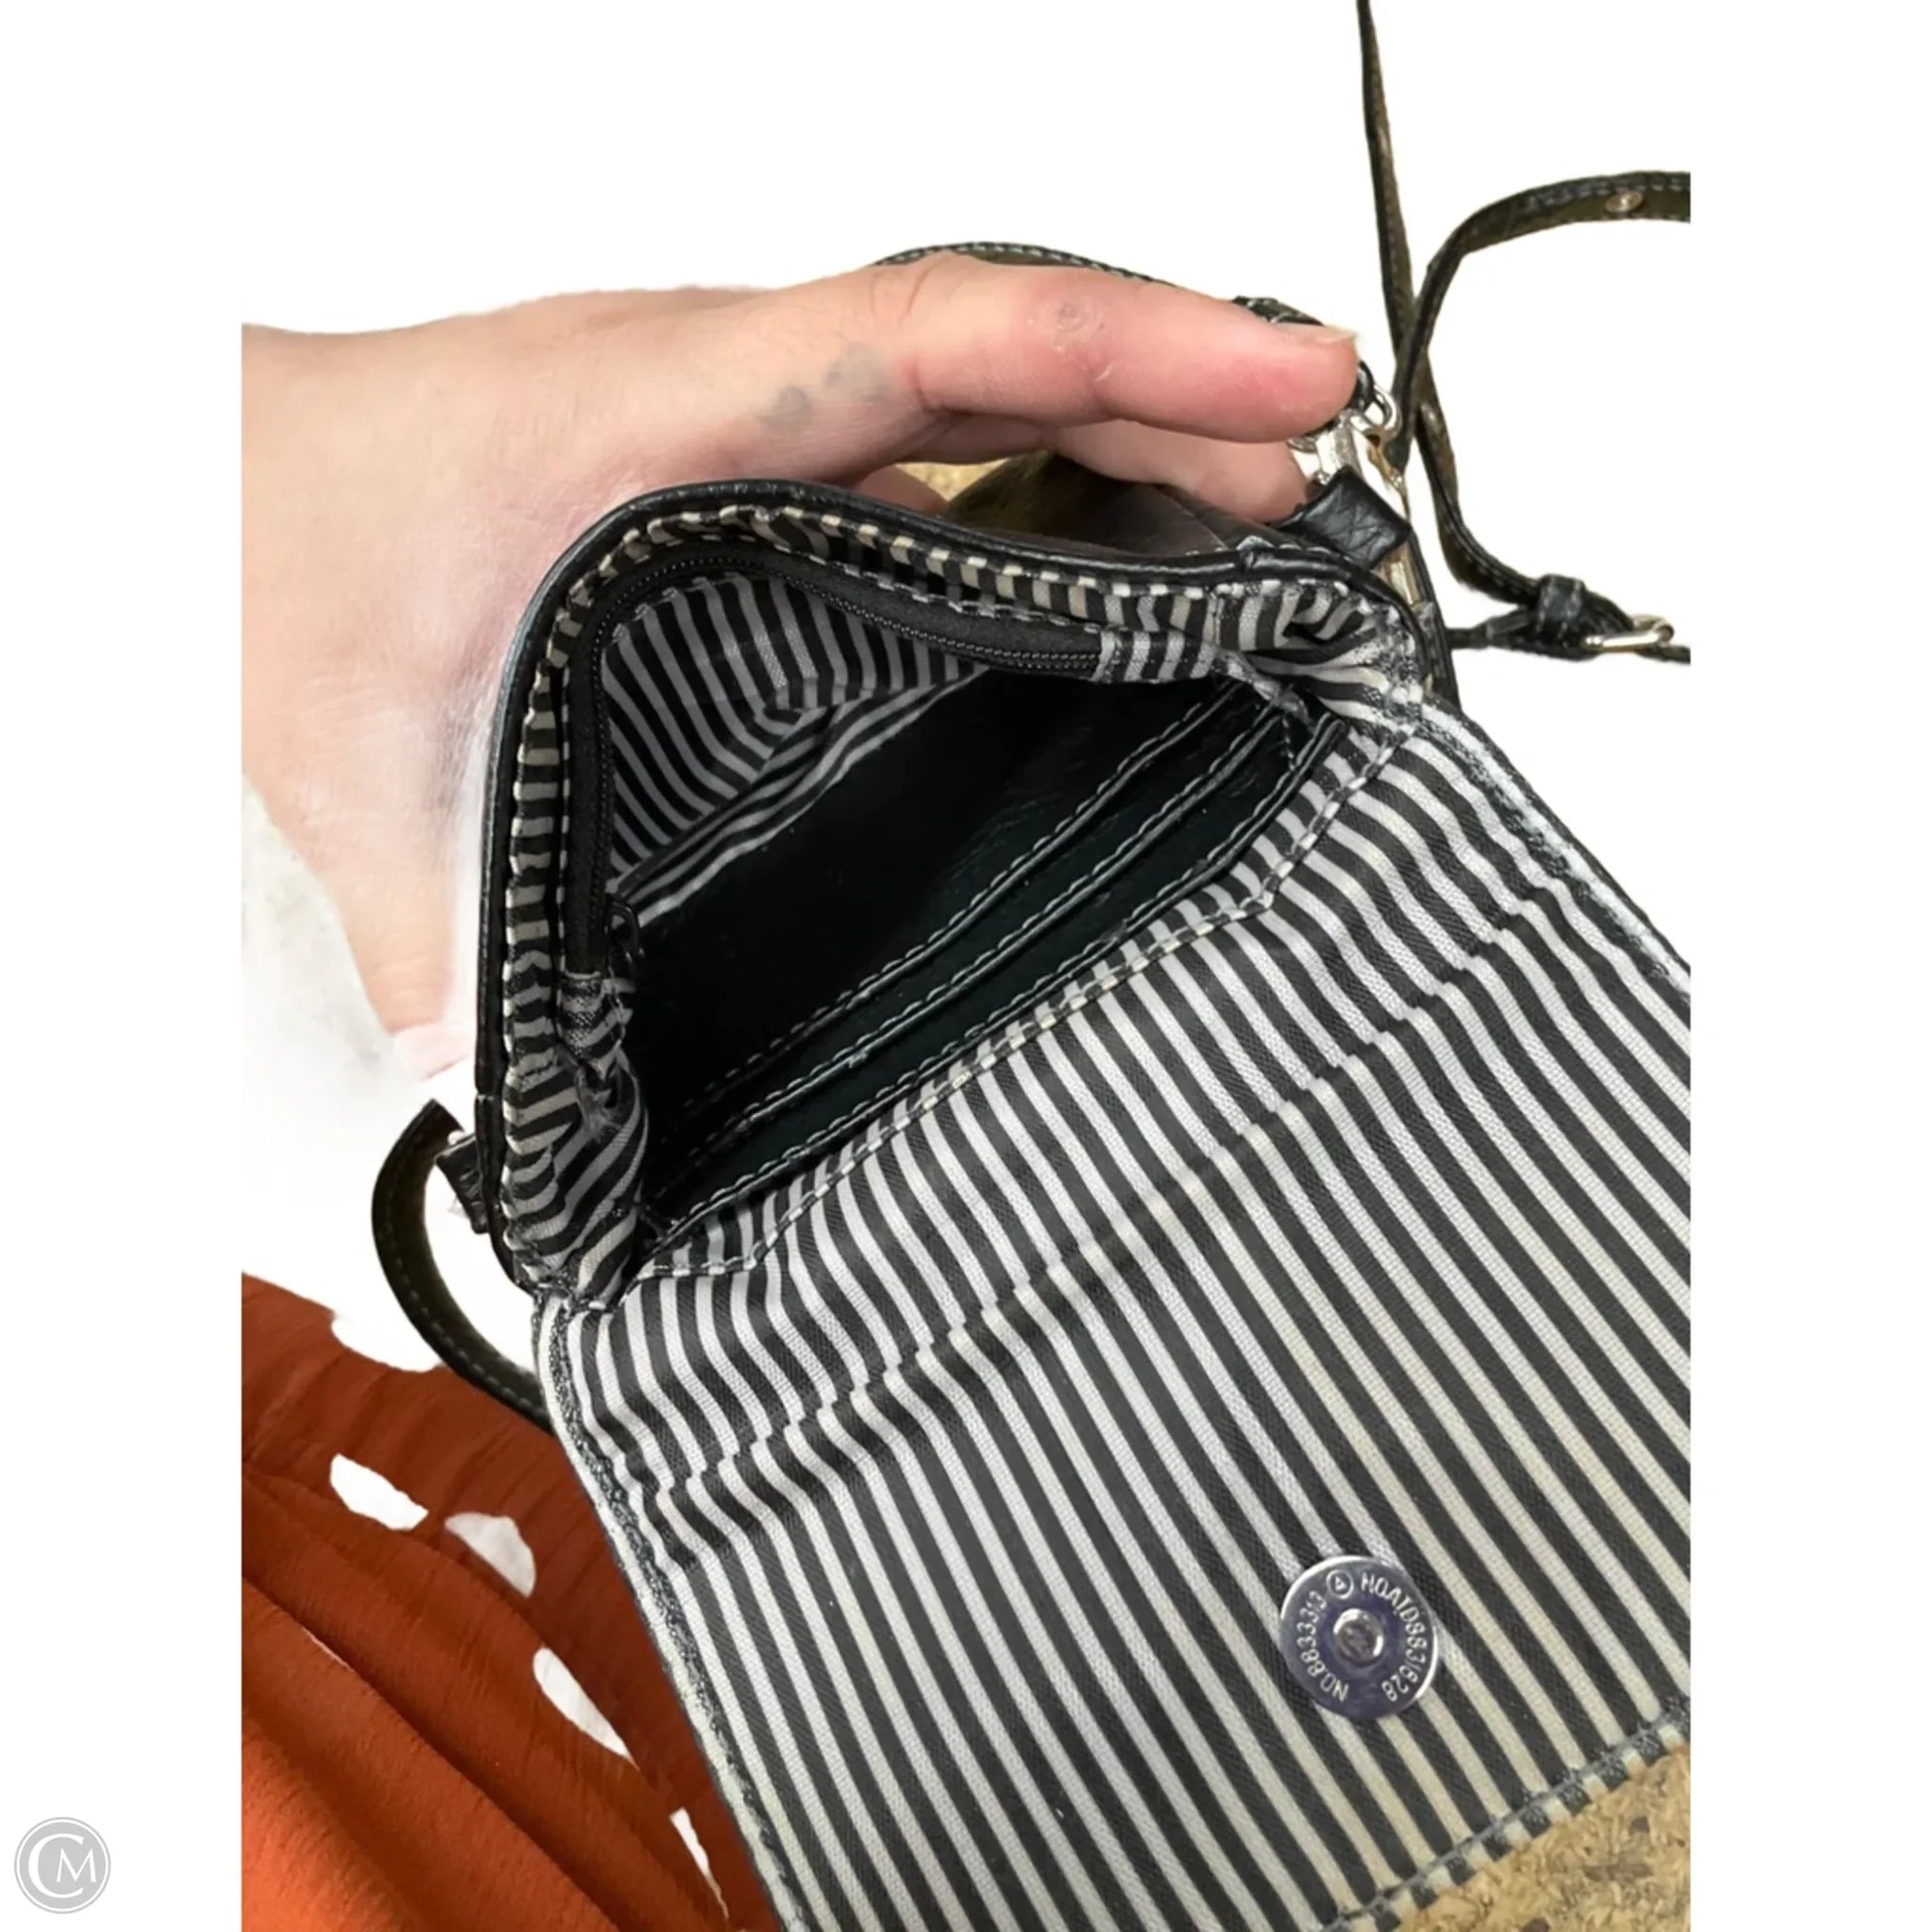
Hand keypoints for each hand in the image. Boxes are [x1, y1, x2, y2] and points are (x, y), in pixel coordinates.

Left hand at [242, 254, 1356, 1073]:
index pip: (940, 339)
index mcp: (666, 415)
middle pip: (1013, 349)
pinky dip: (1049, 459)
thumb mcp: (367, 761)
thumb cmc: (280, 545)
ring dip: (1134, 426)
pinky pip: (937, 424)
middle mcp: (733, 388)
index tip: (1282, 390)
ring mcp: (755, 408)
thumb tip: (501, 1116)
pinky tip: (1108, 549)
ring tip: (1262, 519)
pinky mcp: (755, 449)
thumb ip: (442, 943)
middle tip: (1318, 493)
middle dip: (1186, 403)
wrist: (217, 472)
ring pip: (988, 377)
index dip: (1131, 356)